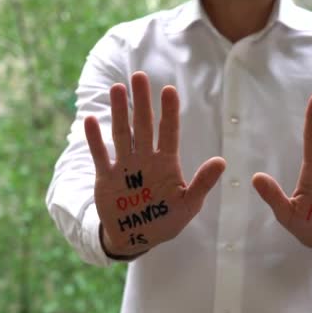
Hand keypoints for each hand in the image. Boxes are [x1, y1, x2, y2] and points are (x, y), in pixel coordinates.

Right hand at [85, 71, 225, 255]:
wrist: (138, 237)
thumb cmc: (166, 220)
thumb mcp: (188, 204)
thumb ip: (202, 183)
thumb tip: (222, 162)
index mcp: (166, 163)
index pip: (169, 132)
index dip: (169, 111)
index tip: (169, 90)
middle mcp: (145, 158)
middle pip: (144, 125)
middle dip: (142, 102)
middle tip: (139, 76)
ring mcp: (125, 166)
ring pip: (122, 134)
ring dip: (120, 112)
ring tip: (117, 89)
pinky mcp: (106, 177)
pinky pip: (99, 155)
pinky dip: (94, 140)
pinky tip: (89, 120)